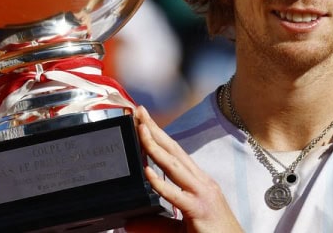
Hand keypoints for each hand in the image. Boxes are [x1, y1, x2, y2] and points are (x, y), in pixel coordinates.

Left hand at [131, 106, 243, 232]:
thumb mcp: (180, 227)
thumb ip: (157, 223)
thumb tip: (129, 223)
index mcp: (197, 182)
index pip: (175, 154)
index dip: (160, 136)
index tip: (144, 121)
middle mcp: (201, 183)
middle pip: (174, 151)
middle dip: (156, 130)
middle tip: (139, 111)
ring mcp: (202, 194)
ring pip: (174, 166)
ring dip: (156, 147)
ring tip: (141, 130)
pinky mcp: (200, 210)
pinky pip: (177, 195)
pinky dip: (160, 183)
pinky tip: (147, 172)